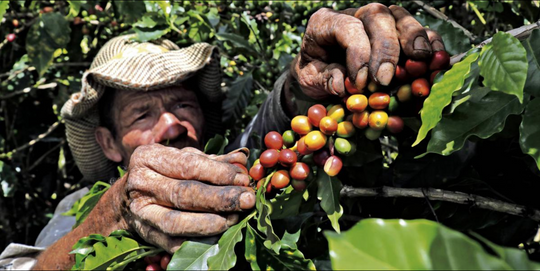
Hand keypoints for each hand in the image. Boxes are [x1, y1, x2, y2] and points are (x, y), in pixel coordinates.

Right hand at [115, 144, 254, 252]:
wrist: (126, 198)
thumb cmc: (163, 172)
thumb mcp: (183, 158)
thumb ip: (212, 160)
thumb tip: (242, 160)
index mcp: (149, 157)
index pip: (188, 166)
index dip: (219, 173)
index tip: (243, 178)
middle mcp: (140, 183)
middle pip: (184, 194)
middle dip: (220, 198)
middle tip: (247, 200)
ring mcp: (140, 212)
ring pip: (176, 222)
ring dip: (209, 223)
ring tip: (235, 219)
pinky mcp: (145, 234)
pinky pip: (172, 243)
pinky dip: (196, 242)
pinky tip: (218, 237)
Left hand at [291, 4, 445, 98]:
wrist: (320, 73)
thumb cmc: (315, 73)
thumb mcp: (309, 79)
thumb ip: (324, 79)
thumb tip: (343, 85)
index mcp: (326, 22)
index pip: (347, 26)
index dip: (358, 53)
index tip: (361, 82)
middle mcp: (354, 14)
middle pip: (378, 16)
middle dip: (386, 48)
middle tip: (386, 79)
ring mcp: (377, 21)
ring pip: (400, 17)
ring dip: (414, 39)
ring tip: (420, 61)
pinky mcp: (396, 33)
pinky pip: (419, 31)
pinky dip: (430, 43)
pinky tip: (436, 58)